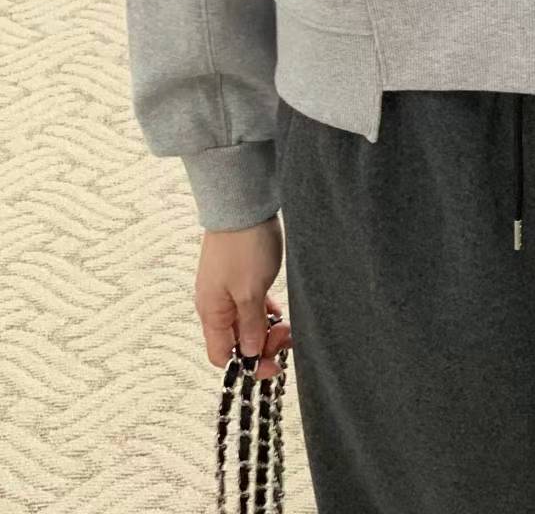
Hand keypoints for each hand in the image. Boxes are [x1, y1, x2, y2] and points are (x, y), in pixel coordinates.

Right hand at [194, 213, 292, 379]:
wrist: (242, 204)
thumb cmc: (244, 246)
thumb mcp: (250, 292)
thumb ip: (251, 326)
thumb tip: (251, 353)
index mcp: (211, 312)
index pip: (221, 355)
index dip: (247, 364)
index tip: (274, 363)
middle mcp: (215, 304)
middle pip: (237, 340)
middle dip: (263, 344)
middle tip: (287, 336)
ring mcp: (227, 289)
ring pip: (247, 322)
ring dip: (268, 328)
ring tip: (289, 324)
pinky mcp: (240, 275)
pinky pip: (252, 304)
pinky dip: (266, 311)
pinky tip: (280, 309)